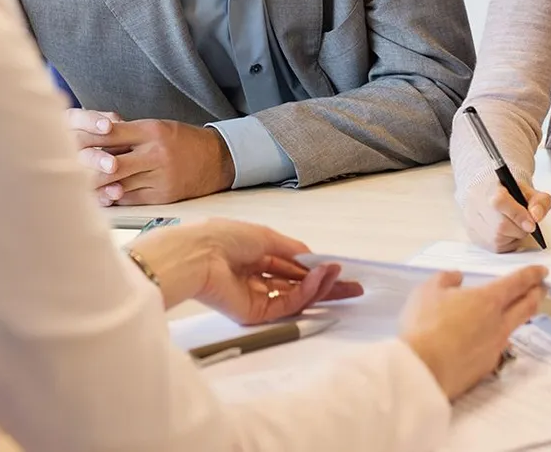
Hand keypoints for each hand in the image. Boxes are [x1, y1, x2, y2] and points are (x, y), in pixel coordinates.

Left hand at [66, 109, 234, 204]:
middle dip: (84, 167)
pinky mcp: (162, 196)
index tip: (64, 140)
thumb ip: (127, 132)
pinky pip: (129, 199)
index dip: (86, 138)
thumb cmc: (182, 141)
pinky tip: (97, 197)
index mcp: (152, 131)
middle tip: (61, 169)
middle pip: (110, 163)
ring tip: (72, 186)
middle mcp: (155, 154)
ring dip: (94, 186)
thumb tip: (92, 137)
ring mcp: (159, 177)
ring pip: (117, 184)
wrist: (218, 160)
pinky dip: (112, 197)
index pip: (110, 133)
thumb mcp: (156, 127)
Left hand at [130, 218, 363, 322]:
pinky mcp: (254, 314)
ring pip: (295, 297)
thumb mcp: (265, 236)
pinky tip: (317, 279)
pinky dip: (304, 293)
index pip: (291, 267)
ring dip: (318, 286)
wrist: (198, 255)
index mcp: (255, 256)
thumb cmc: (223, 237)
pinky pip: (286, 305)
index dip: (315, 268)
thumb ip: (292, 250)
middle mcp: (257, 278)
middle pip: (297, 286)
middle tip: (353, 288)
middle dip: (326, 285)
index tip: (339, 269)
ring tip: (336, 276)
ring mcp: (256, 297)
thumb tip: (314, 260)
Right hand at [399, 267, 548, 400]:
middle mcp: (499, 324)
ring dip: (519, 317)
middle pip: (527, 306)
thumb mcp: (428, 291)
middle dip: (537, 294)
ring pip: (514, 329)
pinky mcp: (487, 368)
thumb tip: (458, 277)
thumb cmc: (426, 324)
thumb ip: (446, 279)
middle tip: (543, 288)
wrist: (424, 369)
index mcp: (488, 300)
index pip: (518, 283)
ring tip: (516, 313)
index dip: (532, 274)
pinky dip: (496, 338)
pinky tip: (486, 340)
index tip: (543, 271)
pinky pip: (496, 348)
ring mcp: (495, 348)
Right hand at [460, 176, 550, 252]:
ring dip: (512, 237)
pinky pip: (493, 247)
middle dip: (518, 229)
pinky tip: (506, 233)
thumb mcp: (530, 191)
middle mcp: (475, 204)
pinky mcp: (472, 235)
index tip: (531, 225)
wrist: (490, 192)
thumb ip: (539, 202)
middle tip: (525, 225)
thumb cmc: (509, 193)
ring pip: (496, 240)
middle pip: (499, 226)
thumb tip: (536, 216)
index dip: (518, 215)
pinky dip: (505, 243)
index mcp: (489, 188)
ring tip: (513, 227)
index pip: (500, 202)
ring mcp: (471, 221)